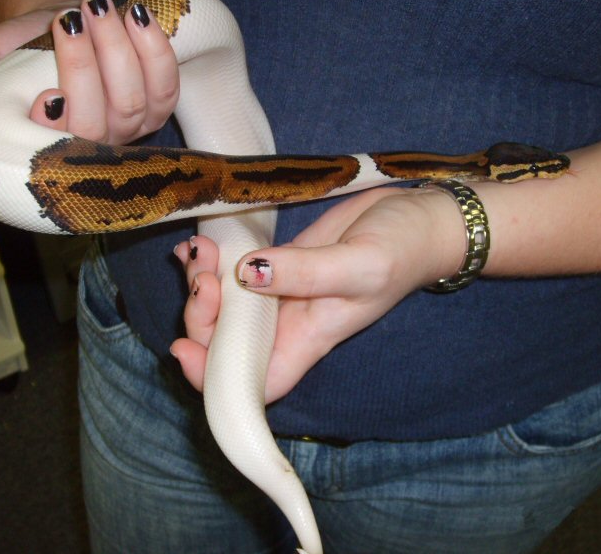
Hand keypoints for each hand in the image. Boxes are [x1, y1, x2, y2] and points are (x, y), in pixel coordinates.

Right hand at [0, 0, 178, 146]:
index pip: (59, 151)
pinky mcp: (159, 105)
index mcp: (51, 147)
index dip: (58, 127)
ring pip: (134, 100)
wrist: (66, 25)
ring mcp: (131, 129)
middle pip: (101, 119)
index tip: (45, 93)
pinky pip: (167, 85)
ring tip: (96, 5)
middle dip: (86, 66)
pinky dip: (155, 49)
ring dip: (118, 49)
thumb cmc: (28, 50)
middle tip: (70, 19)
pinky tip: (137, 17)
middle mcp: (95, 145)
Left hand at [171, 187, 465, 402]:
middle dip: (200, 317)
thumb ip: (306, 272)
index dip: (213, 379)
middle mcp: (286, 323)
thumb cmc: (402, 250)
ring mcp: (277, 292)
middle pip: (224, 344)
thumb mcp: (361, 265)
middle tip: (204, 276)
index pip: (254, 383)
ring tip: (200, 249)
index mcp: (307, 339)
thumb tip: (246, 274)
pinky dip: (208, 262)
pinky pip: (230, 271)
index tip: (184, 347)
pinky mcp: (274, 262)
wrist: (415, 217)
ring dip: (199, 284)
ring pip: (221, 306)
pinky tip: (197, 244)